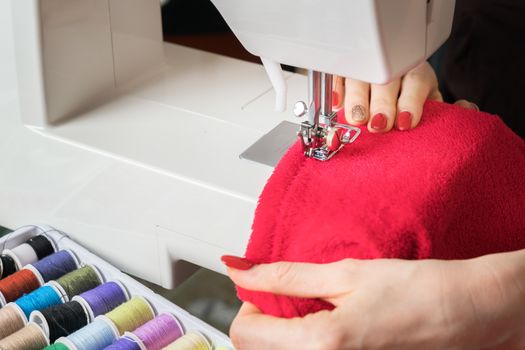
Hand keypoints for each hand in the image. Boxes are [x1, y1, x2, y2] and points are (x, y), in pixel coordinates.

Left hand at [225, 252, 524, 349]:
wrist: (463, 313)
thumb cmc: (415, 291)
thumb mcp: (343, 274)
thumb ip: (285, 276)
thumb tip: (241, 271)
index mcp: (320, 345)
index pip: (245, 333)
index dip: (250, 303)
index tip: (268, 286)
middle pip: (257, 348)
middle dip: (265, 318)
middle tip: (293, 295)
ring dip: (283, 330)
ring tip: (316, 308)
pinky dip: (304, 339)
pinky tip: (329, 323)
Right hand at [333, 62, 441, 132]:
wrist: (394, 89)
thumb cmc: (410, 103)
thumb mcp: (430, 105)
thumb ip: (446, 110)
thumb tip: (467, 108)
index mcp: (416, 73)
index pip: (415, 83)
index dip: (410, 102)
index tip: (406, 123)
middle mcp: (390, 68)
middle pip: (385, 80)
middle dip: (382, 104)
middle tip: (379, 125)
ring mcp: (366, 68)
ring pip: (360, 77)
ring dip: (357, 99)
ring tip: (357, 120)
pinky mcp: (347, 72)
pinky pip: (338, 75)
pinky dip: (336, 88)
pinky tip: (336, 103)